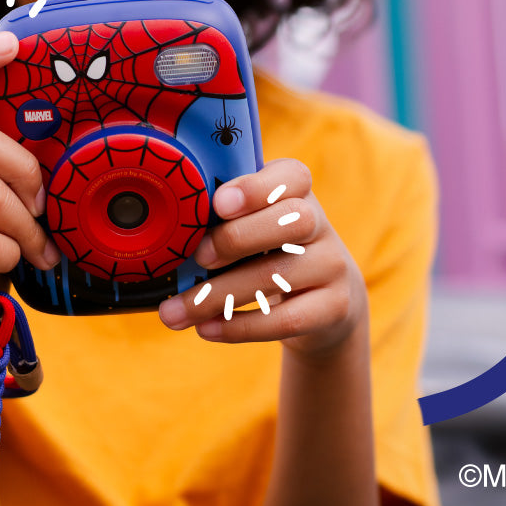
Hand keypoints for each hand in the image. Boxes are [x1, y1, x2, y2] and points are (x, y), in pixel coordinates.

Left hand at [157, 159, 367, 357]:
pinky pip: (286, 319)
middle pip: (292, 220)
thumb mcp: (251, 222)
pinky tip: (206, 329)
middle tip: (198, 257)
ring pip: (278, 275)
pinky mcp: (336, 308)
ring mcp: (332, 265)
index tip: (218, 203)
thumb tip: (169, 230)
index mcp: (296, 189)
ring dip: (218, 296)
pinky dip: (239, 327)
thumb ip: (222, 216)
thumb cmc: (266, 249)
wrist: (322, 301)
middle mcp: (320, 222)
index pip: (291, 176)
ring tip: (176, 312)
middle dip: (237, 238)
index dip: (256, 188)